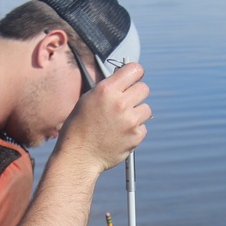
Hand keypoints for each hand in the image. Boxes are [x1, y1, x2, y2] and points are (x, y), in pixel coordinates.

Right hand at [52, 62, 150, 176]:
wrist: (79, 156)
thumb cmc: (79, 127)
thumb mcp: (87, 100)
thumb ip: (108, 89)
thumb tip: (124, 81)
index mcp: (106, 90)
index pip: (135, 70)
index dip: (135, 74)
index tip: (134, 79)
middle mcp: (120, 103)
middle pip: (144, 88)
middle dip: (137, 94)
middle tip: (127, 103)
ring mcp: (129, 121)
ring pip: (146, 109)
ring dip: (137, 114)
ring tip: (121, 122)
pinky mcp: (135, 136)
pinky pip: (143, 127)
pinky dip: (134, 131)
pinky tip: (120, 134)